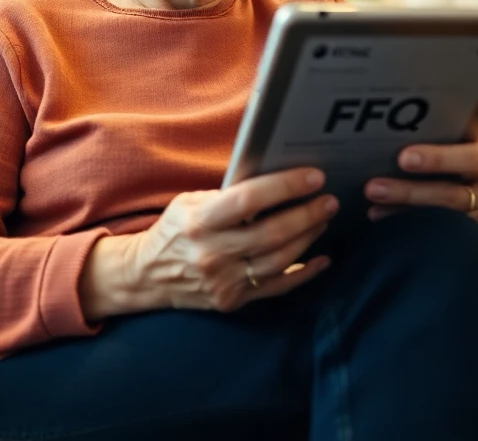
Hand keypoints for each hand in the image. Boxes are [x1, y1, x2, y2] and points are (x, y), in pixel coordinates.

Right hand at [120, 168, 337, 312]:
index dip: (285, 186)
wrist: (148, 275)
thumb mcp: (188, 202)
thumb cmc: (174, 230)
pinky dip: (304, 273)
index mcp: (198, 221)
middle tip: (329, 200)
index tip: (313, 176)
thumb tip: (274, 181)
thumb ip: (225, 195)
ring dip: (307, 238)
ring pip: (279, 260)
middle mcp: (211, 253)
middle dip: (306, 214)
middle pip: (271, 233)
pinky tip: (321, 258)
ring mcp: (223, 281)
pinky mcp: (233, 301)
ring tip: (322, 219)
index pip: (249, 200)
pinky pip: (277, 287)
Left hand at [363, 131, 477, 239]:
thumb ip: (444, 135)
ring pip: (447, 222)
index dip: (438, 159)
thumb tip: (395, 130)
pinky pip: (449, 240)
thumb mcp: (466, 140)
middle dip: (409, 192)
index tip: (403, 158)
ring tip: (374, 209)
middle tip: (373, 188)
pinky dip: (418, 233)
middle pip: (453, 196)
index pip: (471, 158)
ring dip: (405, 215)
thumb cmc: (467, 153)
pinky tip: (393, 227)